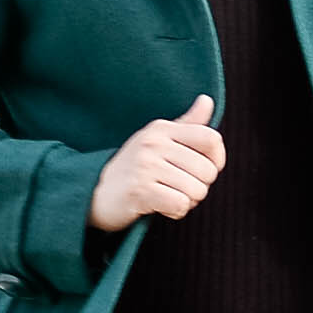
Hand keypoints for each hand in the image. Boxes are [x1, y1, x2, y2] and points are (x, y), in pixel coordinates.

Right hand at [90, 95, 225, 236]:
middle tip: (180, 189)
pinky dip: (176, 212)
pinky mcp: (139, 190)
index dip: (218, 159)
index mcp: (162, 128)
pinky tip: (162, 207)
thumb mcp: (158, 140)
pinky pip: (180, 205)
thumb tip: (207, 100)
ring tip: (169, 197)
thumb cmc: (134, 168)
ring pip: (196, 191)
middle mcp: (153, 143)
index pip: (211, 138)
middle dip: (201, 187)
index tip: (205, 170)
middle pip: (208, 170)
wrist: (95, 192)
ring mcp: (145, 166)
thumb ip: (187, 125)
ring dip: (188, 202)